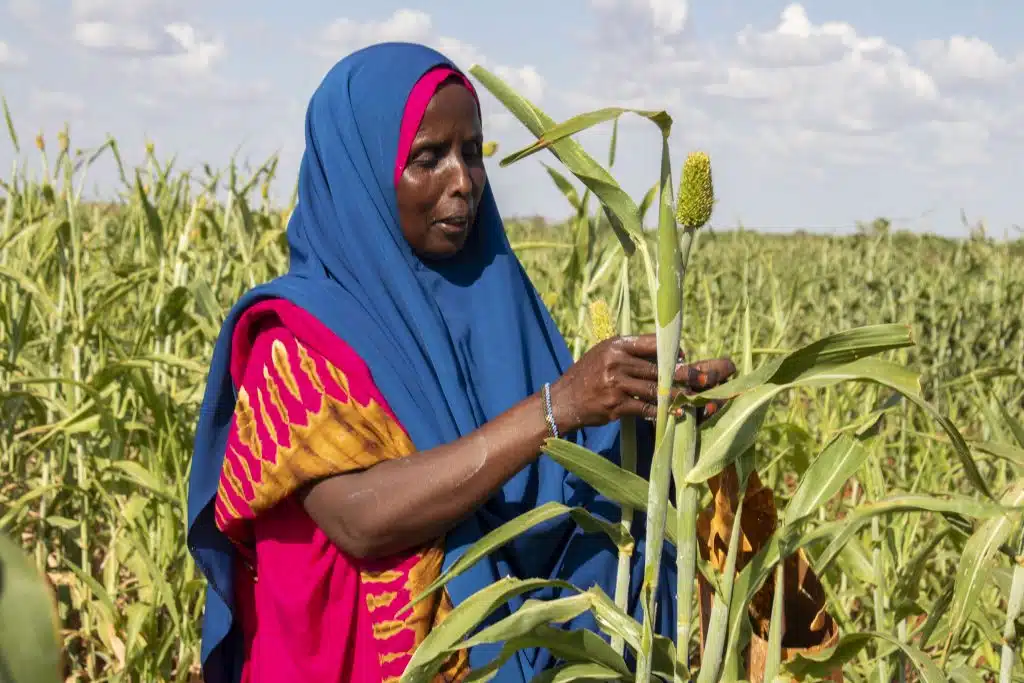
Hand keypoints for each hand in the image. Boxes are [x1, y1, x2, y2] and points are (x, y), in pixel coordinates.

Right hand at [549, 334, 735, 431]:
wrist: (562, 401)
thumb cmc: (586, 376)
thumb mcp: (603, 355)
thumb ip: (628, 353)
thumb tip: (661, 354)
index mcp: (615, 345)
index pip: (651, 342)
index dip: (671, 351)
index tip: (684, 357)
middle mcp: (616, 361)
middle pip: (658, 367)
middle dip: (682, 374)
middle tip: (702, 378)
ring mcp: (616, 383)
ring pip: (655, 388)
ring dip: (676, 394)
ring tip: (692, 397)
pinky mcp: (616, 404)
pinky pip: (645, 408)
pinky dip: (661, 412)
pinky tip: (674, 414)